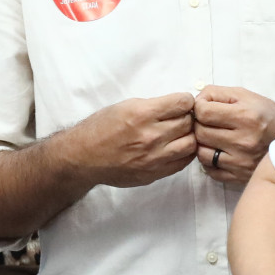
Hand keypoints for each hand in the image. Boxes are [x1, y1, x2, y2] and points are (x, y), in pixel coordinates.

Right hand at [66, 94, 198, 188]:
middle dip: (187, 118)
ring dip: (188, 136)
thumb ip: (153, 106)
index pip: (182, 103)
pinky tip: (175, 147)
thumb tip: (178, 105)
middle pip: (188, 123)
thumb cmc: (101, 128)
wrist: (83, 157)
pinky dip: (184, 153)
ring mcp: (153, 158)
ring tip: (179, 134)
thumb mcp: (125, 106)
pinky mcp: (154, 173)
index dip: (185, 101)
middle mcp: (150, 136)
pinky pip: (182, 162)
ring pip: (190, 144)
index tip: (181, 104)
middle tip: (180, 118)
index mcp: (142, 114)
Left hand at [192, 86, 274, 183]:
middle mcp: (243, 141)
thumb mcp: (245, 96)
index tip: (204, 108)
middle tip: (208, 123)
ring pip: (202, 153)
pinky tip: (218, 152)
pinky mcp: (240, 175)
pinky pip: (211, 170)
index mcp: (245, 117)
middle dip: (199, 125)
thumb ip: (217, 94)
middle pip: (201, 133)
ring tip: (213, 138)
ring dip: (203, 144)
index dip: (199, 108)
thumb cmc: (266, 115)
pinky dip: (209, 161)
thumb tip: (195, 101)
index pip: (203, 112)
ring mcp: (241, 161)